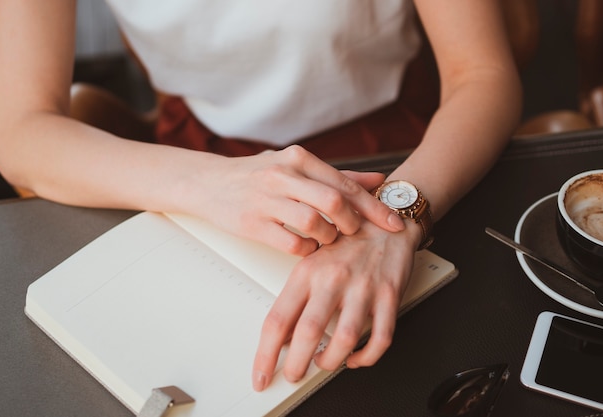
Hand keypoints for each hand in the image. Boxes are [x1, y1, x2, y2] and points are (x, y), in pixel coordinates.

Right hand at [196, 145, 404, 255]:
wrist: (208, 183)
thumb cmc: (257, 176)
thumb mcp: (295, 167)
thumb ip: (336, 175)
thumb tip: (378, 181)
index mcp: (298, 158)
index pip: (345, 183)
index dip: (374, 206)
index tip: (395, 223)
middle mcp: (282, 175)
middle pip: (334, 201)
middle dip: (353, 222)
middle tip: (354, 233)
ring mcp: (266, 199)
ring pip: (314, 222)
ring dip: (328, 237)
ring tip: (326, 239)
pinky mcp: (252, 223)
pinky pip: (291, 242)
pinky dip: (307, 250)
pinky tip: (307, 247)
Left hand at [251, 219, 420, 390]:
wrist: (386, 221)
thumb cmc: (347, 243)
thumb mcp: (312, 263)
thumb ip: (296, 297)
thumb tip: (281, 336)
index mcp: (307, 272)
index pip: (277, 320)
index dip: (265, 354)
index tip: (260, 375)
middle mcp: (333, 280)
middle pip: (308, 332)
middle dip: (296, 365)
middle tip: (293, 375)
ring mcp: (362, 288)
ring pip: (344, 339)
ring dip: (331, 361)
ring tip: (323, 363)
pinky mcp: (389, 295)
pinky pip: (380, 337)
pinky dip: (367, 356)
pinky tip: (356, 357)